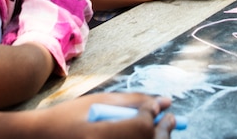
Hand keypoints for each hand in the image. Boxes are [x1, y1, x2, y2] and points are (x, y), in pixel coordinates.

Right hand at [33, 93, 174, 138]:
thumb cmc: (66, 118)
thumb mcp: (97, 101)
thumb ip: (132, 101)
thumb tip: (164, 101)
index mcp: (98, 135)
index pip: (141, 127)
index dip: (154, 115)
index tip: (159, 107)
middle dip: (163, 130)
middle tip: (170, 119)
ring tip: (156, 129)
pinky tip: (141, 135)